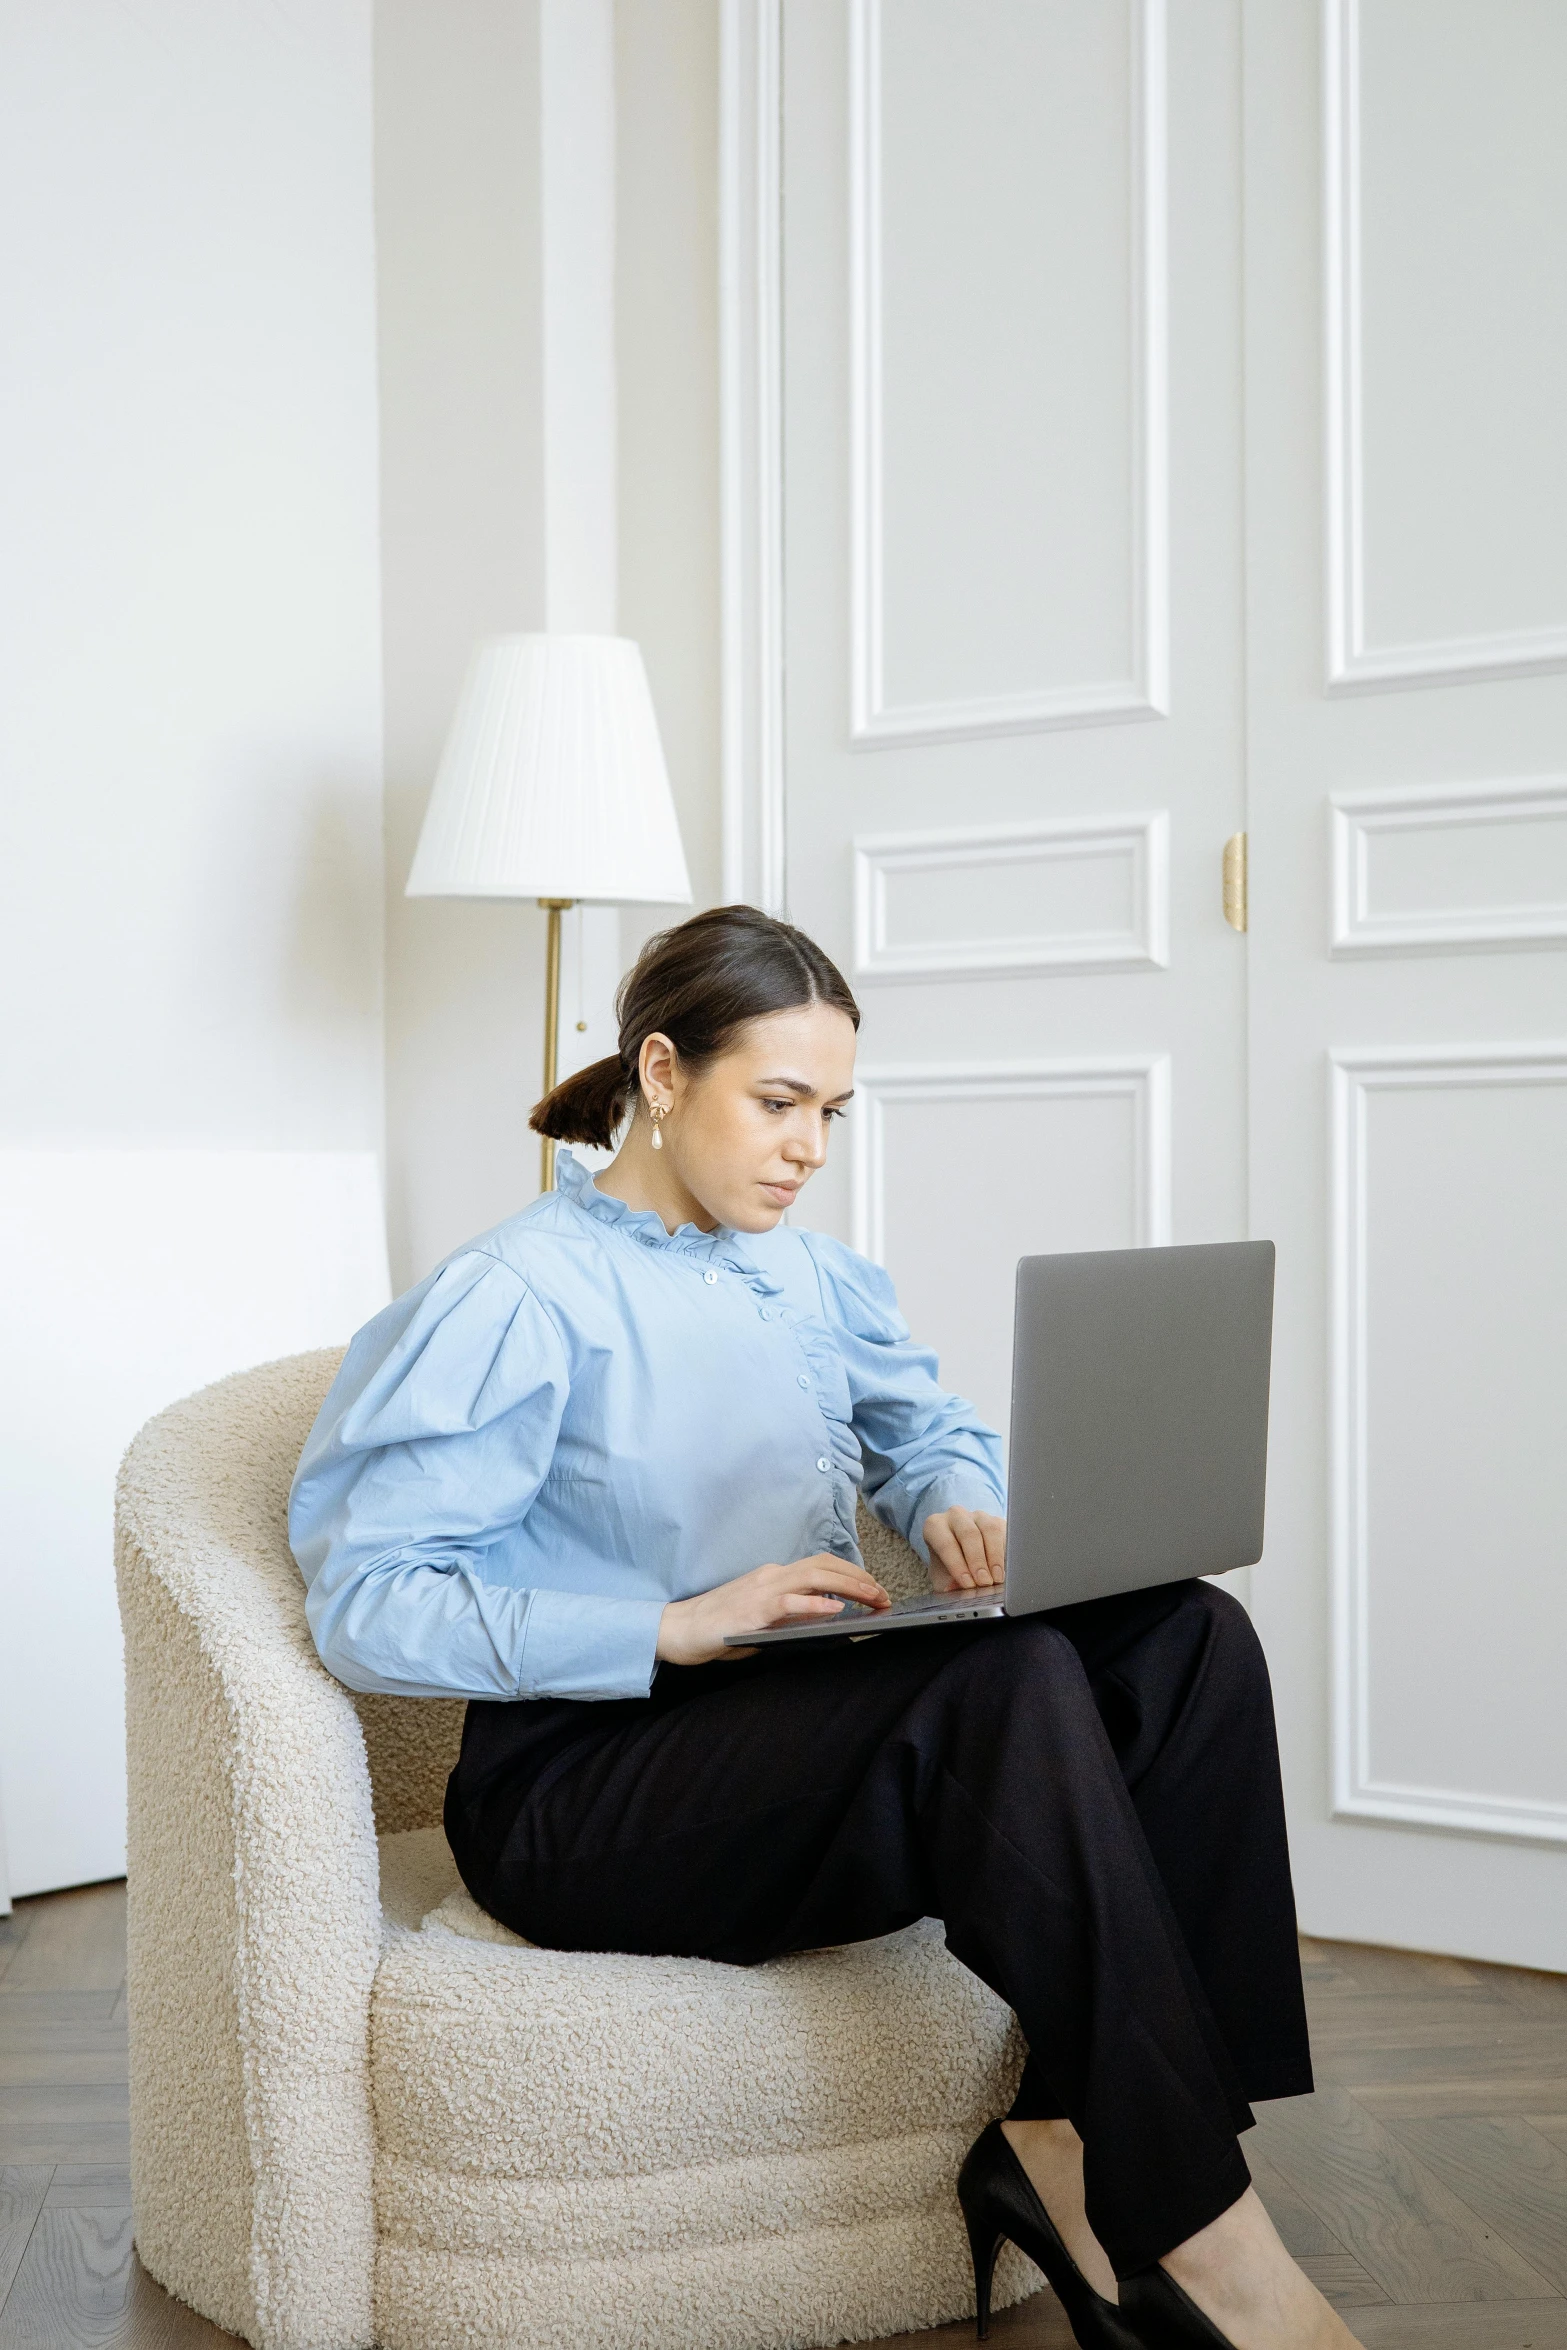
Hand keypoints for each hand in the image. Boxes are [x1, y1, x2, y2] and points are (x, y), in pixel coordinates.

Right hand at [656, 1553, 890, 1666]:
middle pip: (825, 1565)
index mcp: (774, 1577)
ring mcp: (762, 1590)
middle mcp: (772, 1576)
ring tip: (872, 1598)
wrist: (679, 1629)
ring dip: (849, 1586)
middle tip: (884, 1595)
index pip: (821, 1566)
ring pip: (814, 1577)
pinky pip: (789, 1602)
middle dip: (860, 1578)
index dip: (852, 1574)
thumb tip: (824, 1622)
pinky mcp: (752, 1609)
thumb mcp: (761, 1619)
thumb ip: (789, 1616)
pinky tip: (837, 1609)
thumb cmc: (718, 1626)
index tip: (875, 1590)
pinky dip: (816, 1603)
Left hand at [924, 1508, 1005, 1591]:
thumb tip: (958, 1589)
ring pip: (990, 1530)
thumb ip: (947, 1585)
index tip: (968, 1584)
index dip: (957, 1565)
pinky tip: (1005, 1569)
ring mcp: (978, 1516)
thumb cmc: (948, 1571)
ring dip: (995, 1557)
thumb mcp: (943, 1580)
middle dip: (978, 1561)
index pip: (945, 1543)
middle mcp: (955, 1516)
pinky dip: (1006, 1553)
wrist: (961, 1564)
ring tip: (997, 1579)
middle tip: (984, 1582)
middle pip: (969, 1534)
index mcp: (934, 1526)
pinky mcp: (997, 1520)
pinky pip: (1005, 1532)